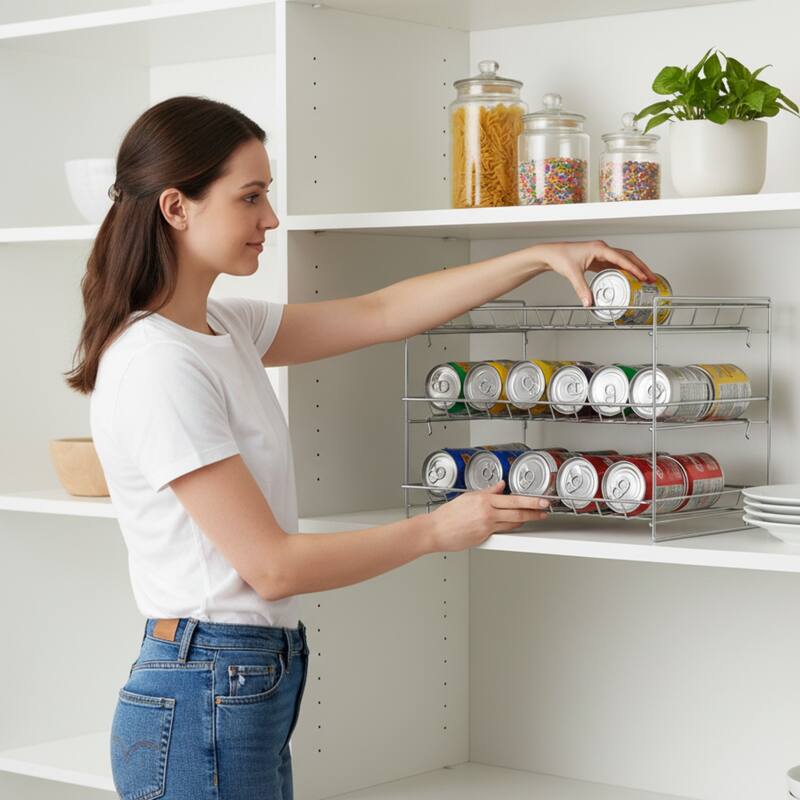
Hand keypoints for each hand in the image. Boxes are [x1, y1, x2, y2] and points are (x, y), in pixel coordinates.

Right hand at [427, 481, 549, 552]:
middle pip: (517, 512)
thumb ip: (487, 491)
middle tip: (545, 509)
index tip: (541, 500)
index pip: (513, 499)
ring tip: (534, 517)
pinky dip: (510, 527)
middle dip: (534, 511)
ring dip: (525, 520)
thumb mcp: (468, 496)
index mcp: (484, 499)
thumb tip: (499, 486)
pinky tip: (515, 525)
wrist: (436, 530)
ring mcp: (487, 526)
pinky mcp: (484, 536)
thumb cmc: (448, 514)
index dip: (530, 500)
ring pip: (513, 523)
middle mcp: (487, 512)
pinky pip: (502, 531)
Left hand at [535, 240, 656, 307]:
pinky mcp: (598, 260)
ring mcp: (601, 254)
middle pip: (628, 257)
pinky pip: (615, 264)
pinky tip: (629, 279)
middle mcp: (602, 249)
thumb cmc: (560, 257)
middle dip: (641, 267)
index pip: (621, 258)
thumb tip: (589, 302)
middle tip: (651, 279)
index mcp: (599, 249)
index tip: (643, 276)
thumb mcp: (573, 273)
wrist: (551, 254)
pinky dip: (624, 271)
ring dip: (635, 268)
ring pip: (623, 260)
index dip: (634, 268)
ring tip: (645, 279)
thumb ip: (582, 289)